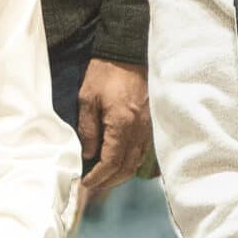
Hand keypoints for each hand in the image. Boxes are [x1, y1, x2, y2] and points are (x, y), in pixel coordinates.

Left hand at [77, 59, 150, 201]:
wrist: (127, 53)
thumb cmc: (105, 74)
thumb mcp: (87, 100)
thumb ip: (88, 130)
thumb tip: (88, 154)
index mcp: (122, 124)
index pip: (111, 162)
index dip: (98, 176)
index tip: (86, 182)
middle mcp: (139, 130)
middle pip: (127, 167)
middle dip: (110, 180)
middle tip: (94, 184)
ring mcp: (148, 127)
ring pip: (137, 161)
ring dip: (121, 173)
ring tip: (105, 176)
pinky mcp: (151, 122)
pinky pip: (144, 150)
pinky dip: (131, 161)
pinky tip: (121, 162)